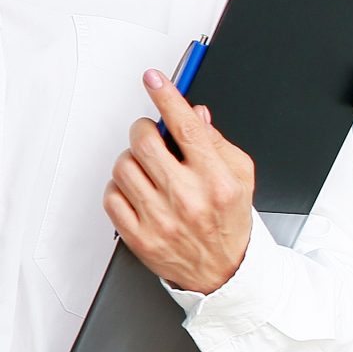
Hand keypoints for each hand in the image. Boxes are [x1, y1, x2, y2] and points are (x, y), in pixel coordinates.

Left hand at [104, 72, 254, 295]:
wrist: (224, 272)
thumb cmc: (230, 220)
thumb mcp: (241, 176)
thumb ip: (217, 142)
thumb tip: (194, 113)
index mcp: (216, 179)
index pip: (186, 127)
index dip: (167, 96)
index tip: (154, 79)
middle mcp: (187, 198)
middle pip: (145, 142)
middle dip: (144, 130)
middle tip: (150, 135)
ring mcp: (160, 219)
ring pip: (123, 166)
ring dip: (131, 160)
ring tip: (148, 169)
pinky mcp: (138, 237)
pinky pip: (111, 195)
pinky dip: (119, 188)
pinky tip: (137, 192)